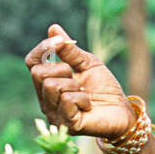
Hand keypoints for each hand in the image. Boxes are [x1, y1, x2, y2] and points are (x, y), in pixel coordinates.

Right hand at [25, 23, 135, 139]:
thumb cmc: (104, 88)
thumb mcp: (87, 64)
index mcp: (48, 83)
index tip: (60, 42)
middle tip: (79, 80)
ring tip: (84, 94)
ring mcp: (53, 114)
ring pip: (51, 86)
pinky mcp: (66, 125)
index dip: (43, 48)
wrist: (122, 110)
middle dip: (62, 69)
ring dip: (74, 85)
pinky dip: (82, 99)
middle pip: (38, 74)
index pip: (32, 63)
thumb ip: (69, 50)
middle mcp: (45, 100)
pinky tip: (88, 105)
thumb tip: (53, 28)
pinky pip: (67, 100)